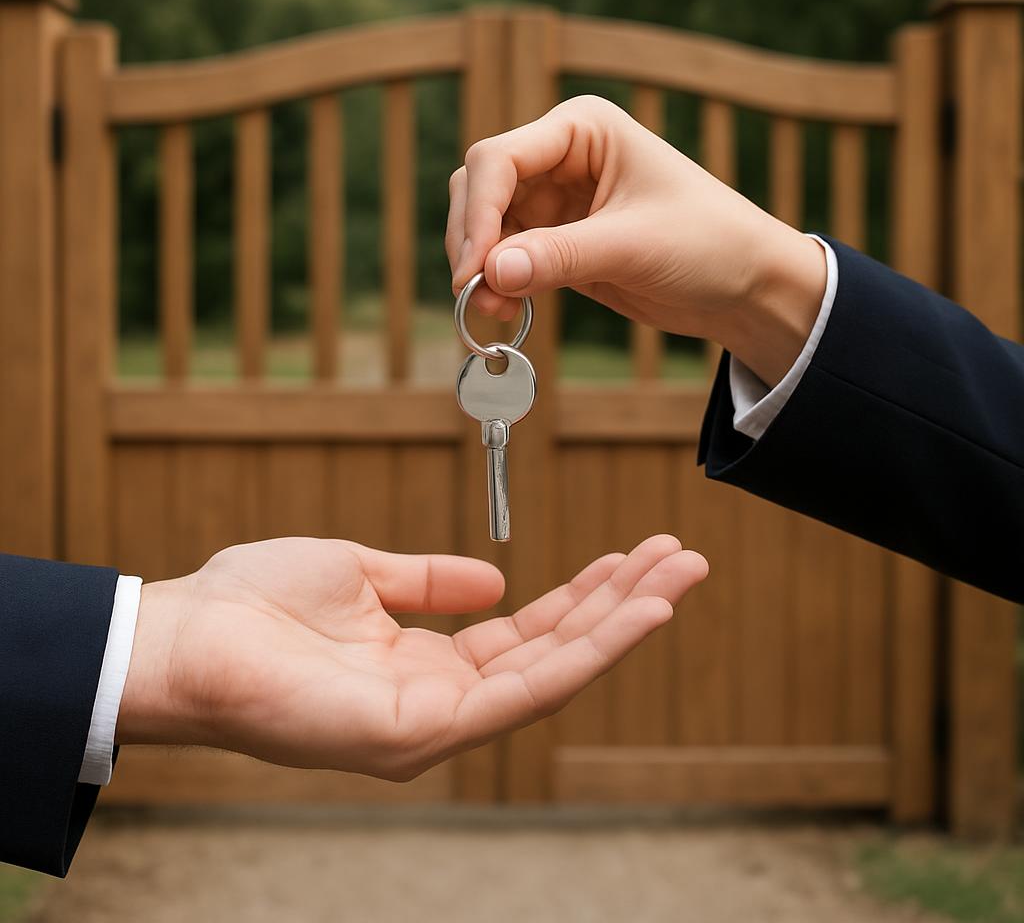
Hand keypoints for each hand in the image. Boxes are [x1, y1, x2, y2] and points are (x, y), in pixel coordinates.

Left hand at [118, 535, 706, 780]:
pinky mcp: (424, 732)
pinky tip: (636, 612)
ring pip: (556, 673)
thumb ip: (428, 581)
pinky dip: (588, 650)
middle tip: (684, 559)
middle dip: (623, 605)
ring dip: (623, 624)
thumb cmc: (257, 607)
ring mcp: (436, 725)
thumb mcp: (361, 574)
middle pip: (555, 653)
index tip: (632, 554)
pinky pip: (524, 690)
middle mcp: (441, 703)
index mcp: (426, 665)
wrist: (185, 635)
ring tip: (681, 576)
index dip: (584, 596)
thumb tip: (494, 580)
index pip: (526, 633)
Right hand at [447, 95, 826, 386]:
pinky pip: (507, 259)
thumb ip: (559, 256)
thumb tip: (489, 272)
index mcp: (582, 129)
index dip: (479, 212)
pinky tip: (505, 310)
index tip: (475, 267)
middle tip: (473, 293)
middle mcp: (561, 159)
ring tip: (493, 310)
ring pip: (487, 228)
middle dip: (472, 240)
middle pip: (481, 189)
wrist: (744, 287)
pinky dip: (497, 283)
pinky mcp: (557, 244)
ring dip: (479, 267)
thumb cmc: (708, 242)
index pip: (499, 159)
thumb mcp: (634, 245)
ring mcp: (555, 203)